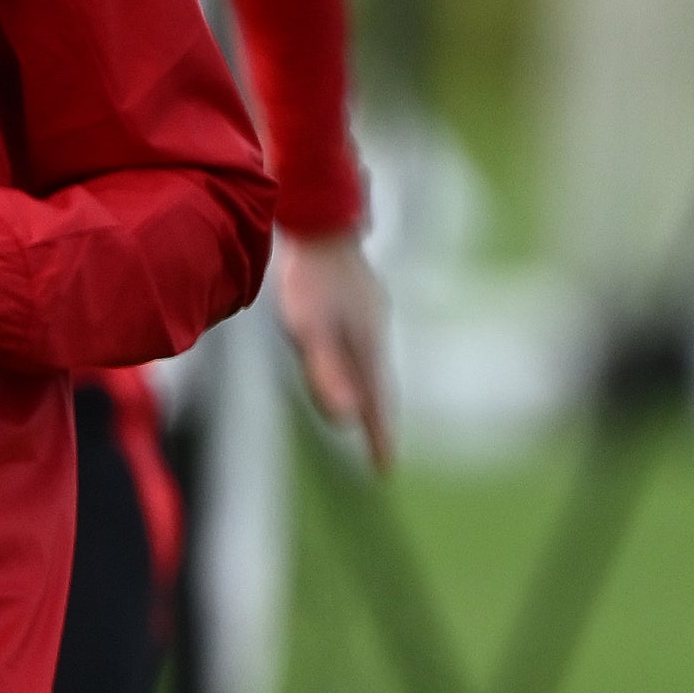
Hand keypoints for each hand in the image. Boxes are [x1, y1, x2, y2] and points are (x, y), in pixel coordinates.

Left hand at [274, 227, 394, 468]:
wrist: (319, 222)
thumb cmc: (309, 280)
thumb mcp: (310, 331)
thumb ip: (327, 374)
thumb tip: (344, 420)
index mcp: (367, 347)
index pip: (377, 403)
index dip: (380, 437)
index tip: (384, 470)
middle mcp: (375, 332)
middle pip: (380, 386)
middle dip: (380, 419)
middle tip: (383, 450)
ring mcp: (368, 314)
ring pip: (373, 363)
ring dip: (373, 391)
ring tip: (371, 413)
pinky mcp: (357, 299)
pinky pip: (363, 343)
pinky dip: (362, 365)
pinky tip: (355, 358)